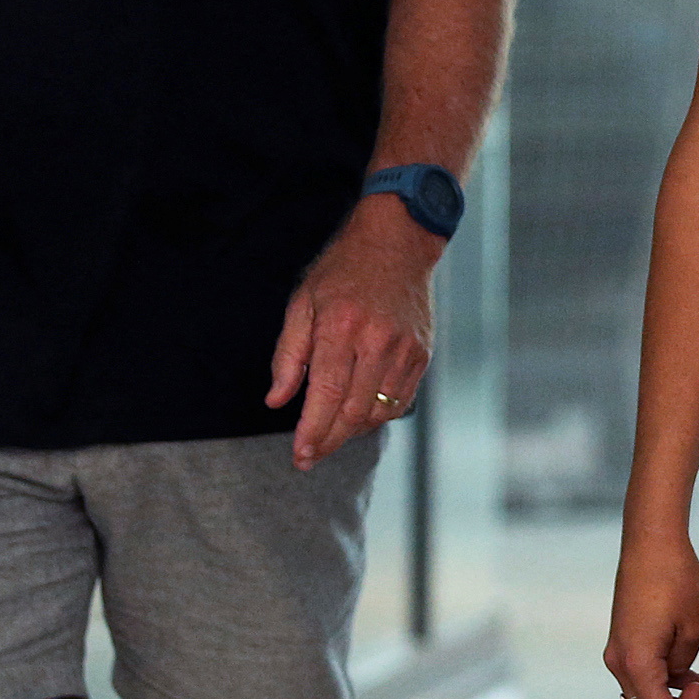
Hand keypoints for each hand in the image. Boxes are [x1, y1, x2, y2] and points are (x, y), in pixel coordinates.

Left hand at [268, 201, 437, 468]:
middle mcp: (377, 341)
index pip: (327, 394)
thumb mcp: (303, 303)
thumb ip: (288, 355)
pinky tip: (358, 415)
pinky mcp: (422, 354)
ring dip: (352, 431)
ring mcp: (405, 349)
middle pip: (354, 412)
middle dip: (329, 440)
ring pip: (379, 413)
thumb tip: (277, 401)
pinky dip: (378, 416)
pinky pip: (400, 402)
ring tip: (331, 432)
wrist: (397, 243)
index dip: (313, 431)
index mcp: (341, 326)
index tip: (301, 456)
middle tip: (310, 456)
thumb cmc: (343, 271)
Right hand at [604, 530, 698, 698]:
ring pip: (650, 695)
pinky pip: (649, 672)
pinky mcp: (628, 640)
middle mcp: (620, 661)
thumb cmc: (676, 578)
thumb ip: (686, 664)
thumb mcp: (695, 627)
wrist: (652, 541)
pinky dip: (674, 681)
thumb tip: (679, 678)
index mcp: (636, 662)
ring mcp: (621, 651)